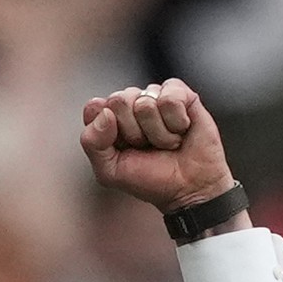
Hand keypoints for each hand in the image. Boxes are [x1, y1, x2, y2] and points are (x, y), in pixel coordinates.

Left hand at [79, 79, 235, 211]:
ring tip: (167, 143)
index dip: (108, 131)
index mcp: (108, 118)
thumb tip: (106, 113)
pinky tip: (182, 130)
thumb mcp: (110, 171)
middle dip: (134, 132)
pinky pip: (170, 98)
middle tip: (148, 147)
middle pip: (119, 100)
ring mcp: (155, 96)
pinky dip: (176, 121)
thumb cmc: (150, 179)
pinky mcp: (180, 93)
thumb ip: (92, 143)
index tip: (123, 149)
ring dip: (158, 132)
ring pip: (145, 102)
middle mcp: (130, 102)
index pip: (95, 107)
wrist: (190, 188)